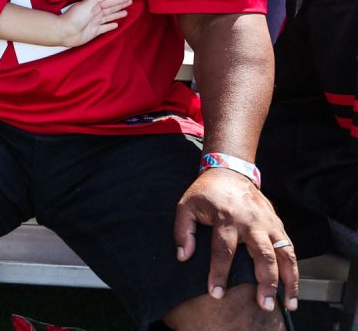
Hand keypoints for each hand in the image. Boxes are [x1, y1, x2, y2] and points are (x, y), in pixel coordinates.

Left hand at [58, 0, 130, 46]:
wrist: (65, 32)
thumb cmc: (74, 18)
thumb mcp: (85, 5)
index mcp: (93, 6)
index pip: (108, 1)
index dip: (118, 0)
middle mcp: (95, 13)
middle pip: (110, 8)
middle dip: (120, 5)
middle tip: (130, 2)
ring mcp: (95, 22)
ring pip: (109, 17)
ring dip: (117, 14)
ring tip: (126, 12)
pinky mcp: (94, 31)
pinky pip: (105, 28)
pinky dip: (111, 26)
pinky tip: (116, 24)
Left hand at [174, 169, 298, 312]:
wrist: (230, 171)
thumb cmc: (206, 192)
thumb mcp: (186, 206)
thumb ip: (183, 231)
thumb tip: (183, 257)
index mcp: (226, 218)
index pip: (223, 251)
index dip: (219, 274)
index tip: (215, 293)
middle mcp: (251, 222)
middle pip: (263, 256)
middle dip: (265, 283)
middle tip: (264, 305)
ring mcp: (268, 224)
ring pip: (284, 255)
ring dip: (289, 281)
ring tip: (289, 304)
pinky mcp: (278, 225)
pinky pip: (290, 249)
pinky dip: (294, 269)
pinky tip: (293, 287)